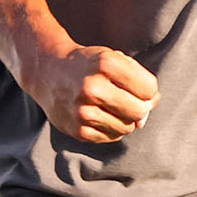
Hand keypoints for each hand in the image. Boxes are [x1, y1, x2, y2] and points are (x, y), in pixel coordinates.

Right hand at [20, 44, 159, 143]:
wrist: (48, 71)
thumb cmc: (90, 65)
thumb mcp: (115, 59)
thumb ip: (140, 82)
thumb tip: (144, 118)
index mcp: (106, 64)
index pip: (149, 88)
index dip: (148, 88)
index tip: (136, 85)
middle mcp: (93, 88)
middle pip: (139, 111)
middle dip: (139, 106)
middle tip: (127, 98)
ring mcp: (83, 111)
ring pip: (127, 127)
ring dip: (126, 119)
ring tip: (111, 106)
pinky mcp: (77, 130)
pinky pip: (111, 137)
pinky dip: (112, 128)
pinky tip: (100, 114)